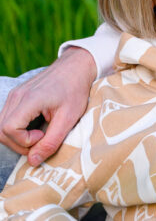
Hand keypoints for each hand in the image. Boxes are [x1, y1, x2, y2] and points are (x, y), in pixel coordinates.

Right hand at [0, 47, 95, 165]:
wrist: (77, 66)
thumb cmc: (76, 90)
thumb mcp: (69, 117)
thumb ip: (51, 141)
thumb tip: (33, 161)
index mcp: (29, 99)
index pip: (8, 129)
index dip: (23, 140)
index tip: (43, 135)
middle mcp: (16, 96)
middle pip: (0, 130)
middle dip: (18, 143)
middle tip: (41, 140)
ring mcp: (14, 95)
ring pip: (1, 125)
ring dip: (17, 137)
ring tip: (39, 134)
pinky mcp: (16, 96)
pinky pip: (7, 118)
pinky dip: (17, 128)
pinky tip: (35, 126)